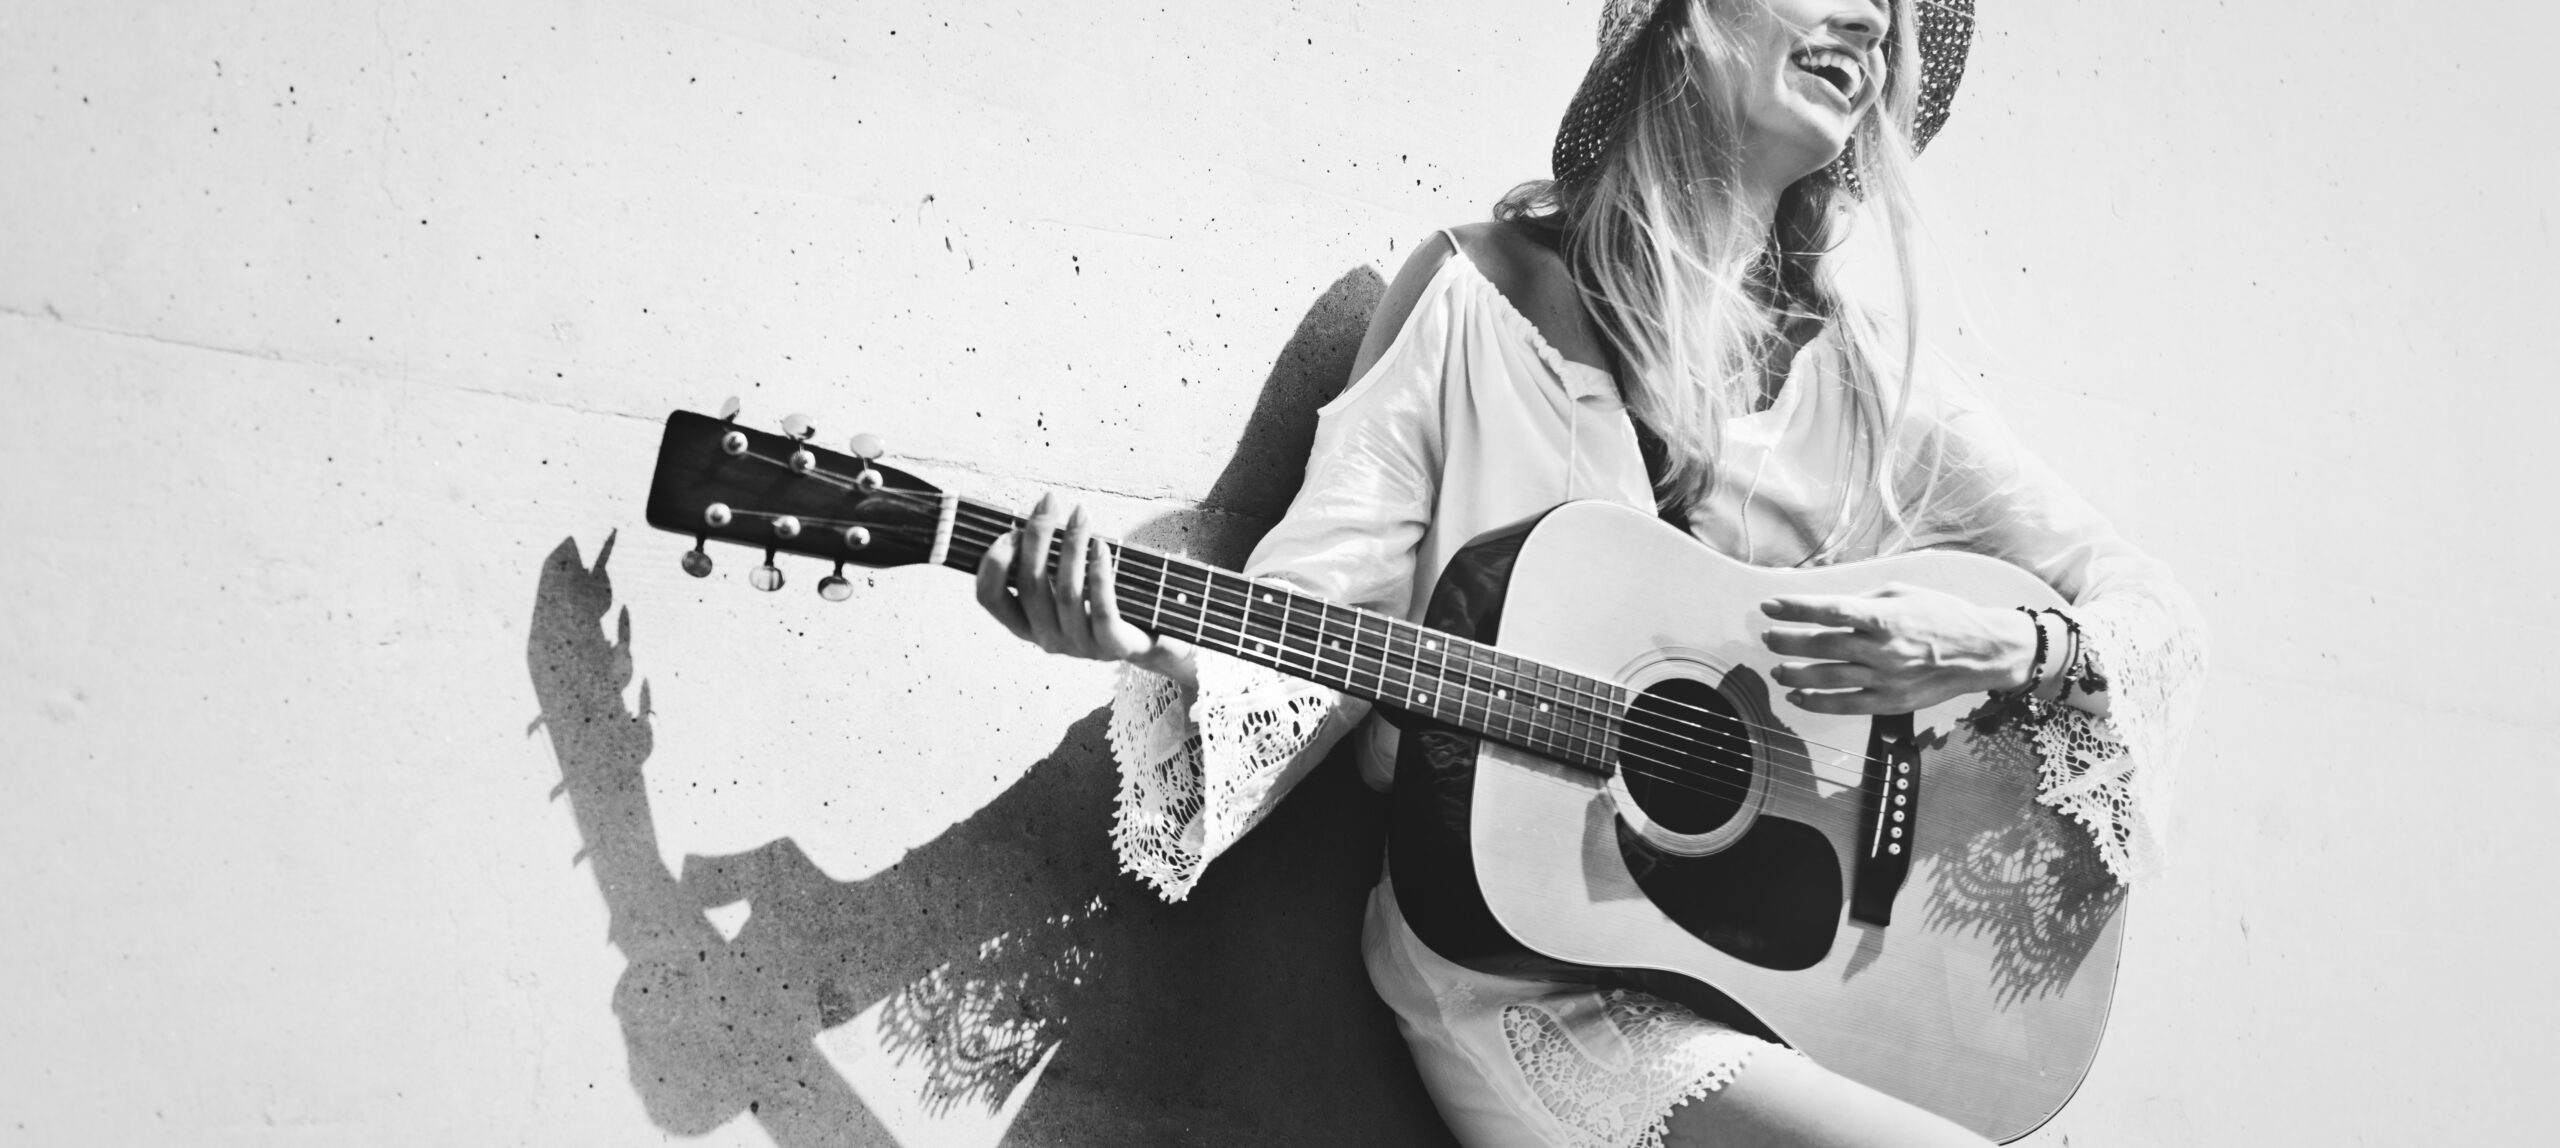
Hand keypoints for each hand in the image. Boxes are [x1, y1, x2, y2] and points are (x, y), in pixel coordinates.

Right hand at [974, 492, 1196, 687]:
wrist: (1145, 639)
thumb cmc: (1097, 601)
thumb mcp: (1061, 585)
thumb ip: (1042, 562)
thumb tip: (1033, 515)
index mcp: (1024, 624)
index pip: (989, 596)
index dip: (995, 560)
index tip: (1012, 527)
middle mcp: (1045, 639)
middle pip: (1031, 584)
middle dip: (1037, 537)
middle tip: (1049, 502)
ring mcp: (1078, 645)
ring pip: (1066, 592)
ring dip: (1071, 546)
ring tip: (1080, 514)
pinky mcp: (1110, 645)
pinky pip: (1101, 607)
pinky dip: (1099, 573)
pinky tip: (1101, 545)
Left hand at [1759, 584, 2035, 714]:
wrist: (1983, 652)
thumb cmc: (1944, 617)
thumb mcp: (1904, 593)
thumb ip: (1865, 601)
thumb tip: (1827, 607)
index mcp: (1885, 616)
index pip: (1829, 611)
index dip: (1795, 608)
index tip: (1770, 605)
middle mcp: (1882, 649)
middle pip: (1822, 645)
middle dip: (1788, 641)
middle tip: (1768, 637)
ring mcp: (1886, 679)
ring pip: (1828, 678)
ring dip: (1796, 674)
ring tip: (1777, 670)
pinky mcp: (1891, 702)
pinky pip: (1846, 705)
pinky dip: (1817, 703)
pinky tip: (1798, 698)